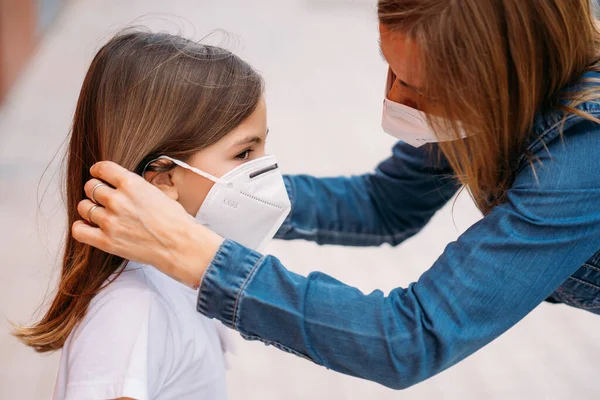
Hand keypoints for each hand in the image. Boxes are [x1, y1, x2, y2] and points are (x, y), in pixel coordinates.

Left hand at [72, 161, 223, 286]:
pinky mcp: (106, 241)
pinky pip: (79, 230)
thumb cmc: (175, 221)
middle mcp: (117, 200)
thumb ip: (136, 188)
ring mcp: (110, 221)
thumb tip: (121, 186)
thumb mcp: (158, 193)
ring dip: (90, 209)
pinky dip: (82, 227)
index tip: (99, 175)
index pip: (102, 168)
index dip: (99, 171)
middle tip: (102, 198)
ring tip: (99, 214)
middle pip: (90, 187)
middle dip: (95, 190)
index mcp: (131, 184)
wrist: (180, 245)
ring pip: (83, 207)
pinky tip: (90, 227)